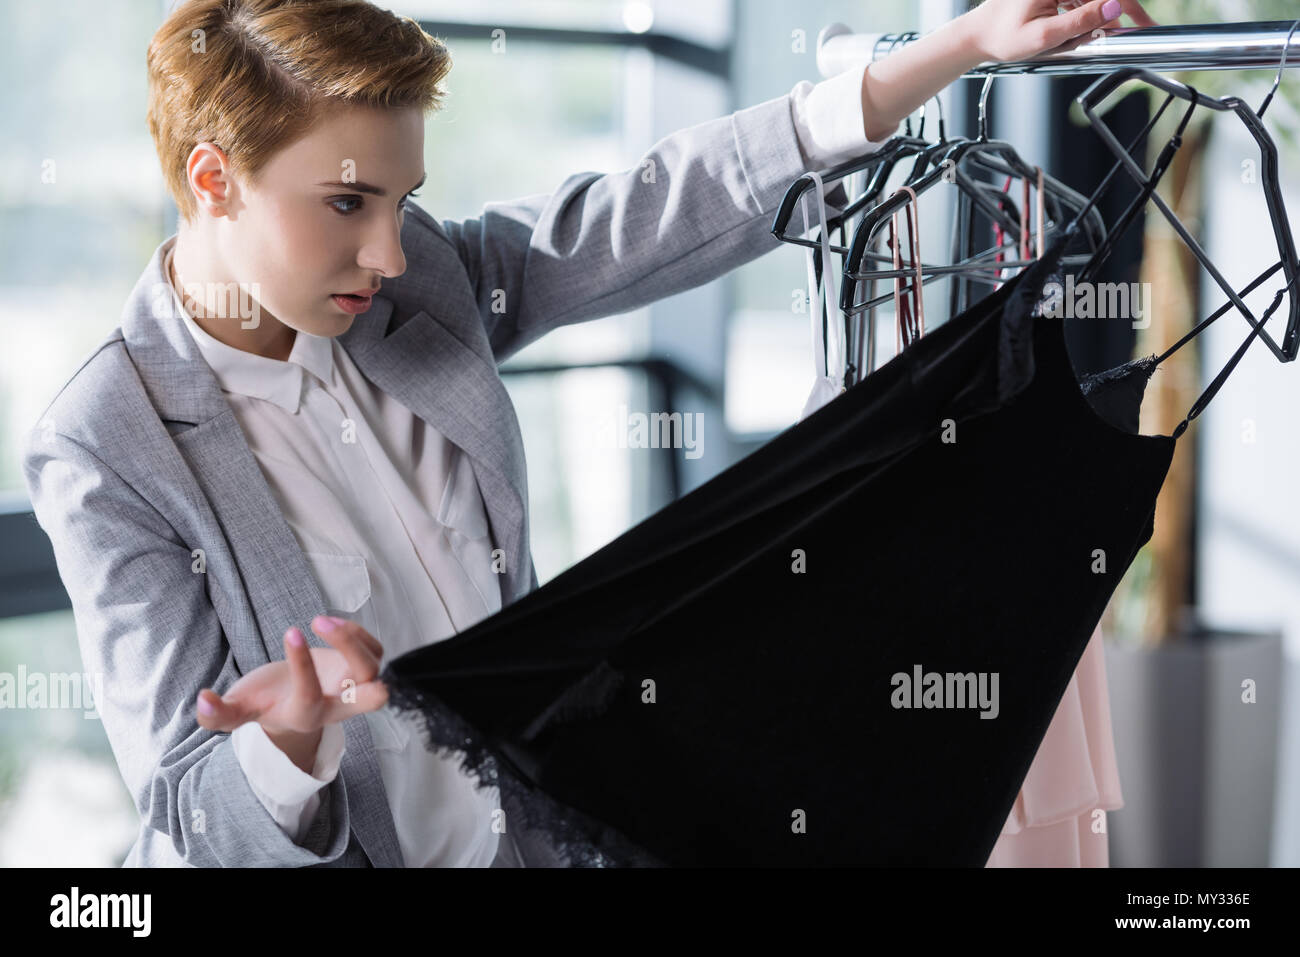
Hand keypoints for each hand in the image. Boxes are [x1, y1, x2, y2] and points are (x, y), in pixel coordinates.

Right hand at [195, 616, 388, 739]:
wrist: (290, 706)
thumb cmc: (265, 704)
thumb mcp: (241, 711)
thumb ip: (220, 714)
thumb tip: (202, 700)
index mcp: (306, 717)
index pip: (311, 695)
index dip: (302, 664)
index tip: (291, 631)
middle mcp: (338, 706)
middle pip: (372, 696)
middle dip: (360, 661)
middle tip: (327, 629)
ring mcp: (354, 687)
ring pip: (375, 665)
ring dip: (353, 638)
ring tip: (320, 622)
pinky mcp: (361, 670)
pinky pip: (375, 651)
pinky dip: (359, 633)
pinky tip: (331, 625)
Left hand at [963, 0, 1157, 63]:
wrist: (976, 36)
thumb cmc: (1001, 38)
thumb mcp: (1044, 36)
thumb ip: (1081, 21)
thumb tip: (1115, 6)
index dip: (1128, 4)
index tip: (1143, 22)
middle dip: (1119, 8)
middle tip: (1139, 27)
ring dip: (1102, 12)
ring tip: (1109, 33)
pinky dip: (1088, 11)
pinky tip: (1089, 27)